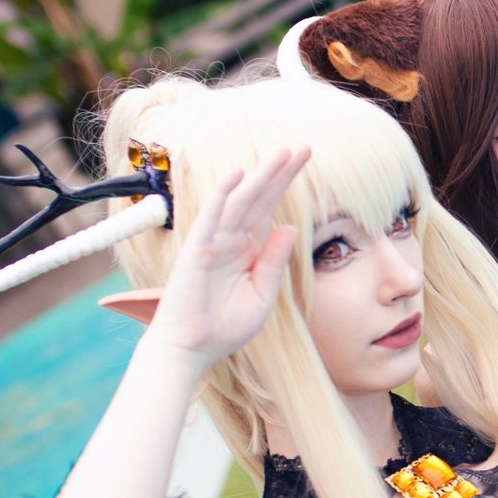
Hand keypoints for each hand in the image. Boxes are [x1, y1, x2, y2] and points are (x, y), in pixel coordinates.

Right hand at [143, 147, 308, 365]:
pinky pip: (211, 217)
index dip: (285, 184)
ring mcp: (214, 242)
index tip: (304, 160)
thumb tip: (290, 227)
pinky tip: (238, 175)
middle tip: (302, 148)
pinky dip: (223, 195)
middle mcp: (232, 240)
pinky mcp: (197, 250)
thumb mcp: (262, 295)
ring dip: (260, 177)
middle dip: (279, 173)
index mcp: (248, 250)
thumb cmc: (225, 327)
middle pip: (259, 199)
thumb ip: (274, 262)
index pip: (270, 209)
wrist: (194, 349)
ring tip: (282, 154)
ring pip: (240, 201)